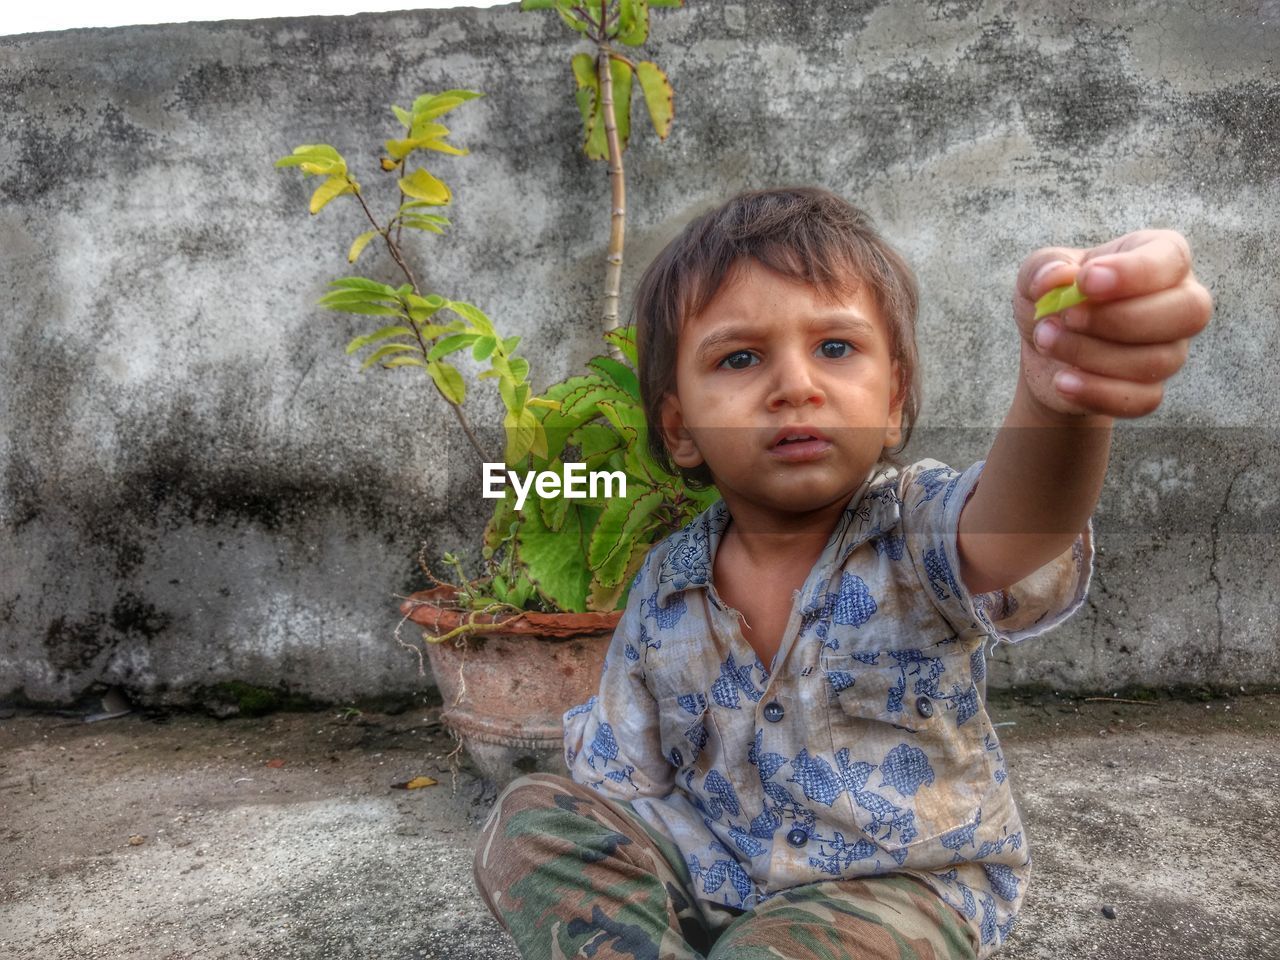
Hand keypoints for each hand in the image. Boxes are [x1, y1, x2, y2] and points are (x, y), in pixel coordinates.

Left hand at [1015, 229, 1211, 418]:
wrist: (1044, 347)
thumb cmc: (1055, 296)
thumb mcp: (1039, 272)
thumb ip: (1044, 267)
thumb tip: (1057, 278)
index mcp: (1160, 257)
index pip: (1171, 258)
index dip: (1132, 272)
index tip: (1085, 281)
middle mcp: (1180, 301)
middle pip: (1187, 312)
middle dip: (1118, 319)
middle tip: (1067, 317)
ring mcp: (1171, 349)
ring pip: (1156, 360)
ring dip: (1091, 354)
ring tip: (1046, 341)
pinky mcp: (1151, 389)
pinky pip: (1143, 399)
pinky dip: (1097, 392)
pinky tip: (1062, 381)